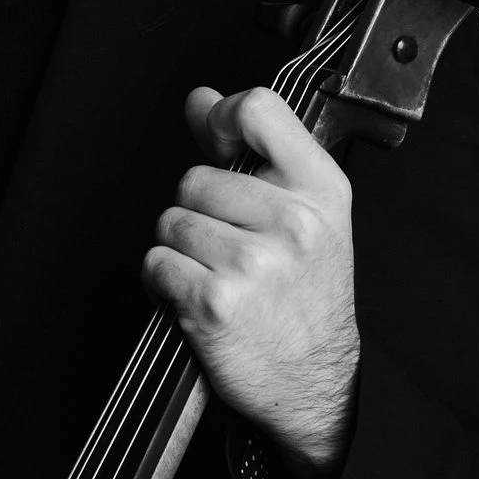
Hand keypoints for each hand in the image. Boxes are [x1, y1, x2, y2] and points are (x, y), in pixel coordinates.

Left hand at [142, 85, 358, 476]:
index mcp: (322, 190)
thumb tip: (199, 99)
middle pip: (195, 178)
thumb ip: (251, 151)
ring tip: (216, 274)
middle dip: (198, 211)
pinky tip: (198, 298)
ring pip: (170, 222)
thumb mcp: (303, 213)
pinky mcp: (215, 302)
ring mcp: (254, 263)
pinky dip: (164, 283)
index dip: (222, 119)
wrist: (315, 379)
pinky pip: (156, 264)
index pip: (258, 110)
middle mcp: (294, 222)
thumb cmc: (305, 294)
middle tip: (230, 247)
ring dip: (179, 250)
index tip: (219, 144)